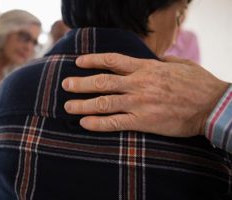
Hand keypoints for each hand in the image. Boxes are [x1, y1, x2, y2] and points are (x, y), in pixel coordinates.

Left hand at [62, 53, 228, 136]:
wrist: (213, 105)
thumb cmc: (198, 84)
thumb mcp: (180, 64)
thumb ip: (162, 61)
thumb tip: (154, 59)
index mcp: (146, 68)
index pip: (112, 61)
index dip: (93, 60)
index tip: (78, 62)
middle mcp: (138, 83)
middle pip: (102, 82)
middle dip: (81, 83)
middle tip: (66, 85)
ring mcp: (139, 103)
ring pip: (104, 102)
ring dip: (83, 104)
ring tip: (68, 106)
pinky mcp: (144, 121)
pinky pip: (115, 122)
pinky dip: (97, 123)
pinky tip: (84, 124)